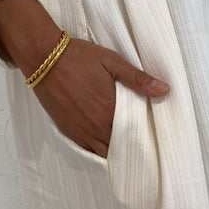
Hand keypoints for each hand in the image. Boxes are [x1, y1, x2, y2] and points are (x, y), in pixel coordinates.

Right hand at [33, 37, 169, 157]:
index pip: (133, 137)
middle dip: (130, 149)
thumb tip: (164, 89)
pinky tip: (102, 142)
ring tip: (124, 149)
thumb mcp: (111, 61)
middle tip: (141, 148)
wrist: (43, 57)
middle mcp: (95, 126)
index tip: (152, 142)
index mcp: (110, 110)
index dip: (143, 141)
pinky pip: (85, 149)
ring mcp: (79, 130)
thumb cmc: (78, 57)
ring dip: (113, 151)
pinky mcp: (66, 129)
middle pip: (119, 149)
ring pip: (102, 152)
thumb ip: (137, 78)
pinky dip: (96, 148)